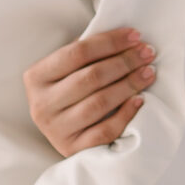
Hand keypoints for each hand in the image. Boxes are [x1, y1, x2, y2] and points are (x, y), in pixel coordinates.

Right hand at [24, 26, 155, 154]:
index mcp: (36, 77)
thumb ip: (86, 53)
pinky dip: (125, 114)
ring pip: (98, 103)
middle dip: (124, 62)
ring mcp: (55, 130)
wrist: (62, 130)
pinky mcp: (72, 149)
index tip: (135, 35)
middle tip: (147, 53)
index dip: (110, 42)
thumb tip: (126, 37)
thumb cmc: (70, 89)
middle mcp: (41, 104)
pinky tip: (140, 100)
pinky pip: (104, 131)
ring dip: (128, 85)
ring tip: (148, 73)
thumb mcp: (67, 69)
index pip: (77, 52)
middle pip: (90, 77)